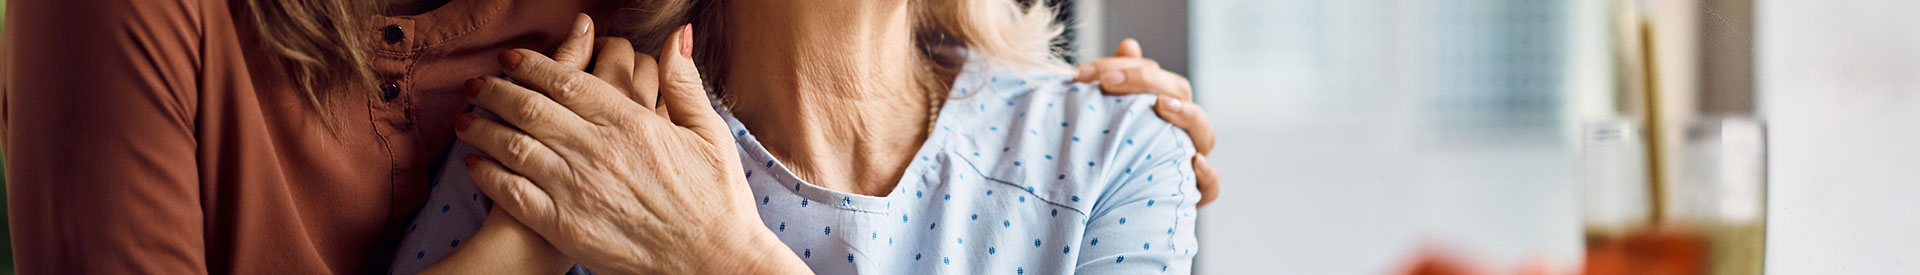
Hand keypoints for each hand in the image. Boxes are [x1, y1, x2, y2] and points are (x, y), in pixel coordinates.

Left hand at [455, 15, 805, 273]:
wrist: (716, 262)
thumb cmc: (718, 199)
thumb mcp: (710, 133)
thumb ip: (684, 83)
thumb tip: (676, 36)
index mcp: (632, 123)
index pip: (567, 82)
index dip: (532, 65)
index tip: (510, 58)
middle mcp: (599, 151)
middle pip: (530, 108)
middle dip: (496, 90)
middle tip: (476, 83)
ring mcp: (579, 190)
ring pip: (514, 146)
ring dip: (482, 128)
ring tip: (464, 120)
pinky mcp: (567, 227)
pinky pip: (514, 194)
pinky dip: (488, 175)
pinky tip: (475, 165)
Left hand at [1074, 38, 1219, 207]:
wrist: (1106, 211)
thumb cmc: (1110, 158)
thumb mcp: (1108, 118)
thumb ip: (1118, 81)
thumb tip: (1130, 45)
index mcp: (1163, 107)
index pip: (1155, 76)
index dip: (1124, 68)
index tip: (1086, 74)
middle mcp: (1180, 130)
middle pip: (1180, 94)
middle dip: (1145, 81)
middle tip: (1109, 83)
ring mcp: (1189, 160)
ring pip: (1204, 134)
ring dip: (1185, 115)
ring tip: (1160, 105)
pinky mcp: (1191, 195)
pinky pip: (1211, 187)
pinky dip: (1207, 174)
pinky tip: (1193, 161)